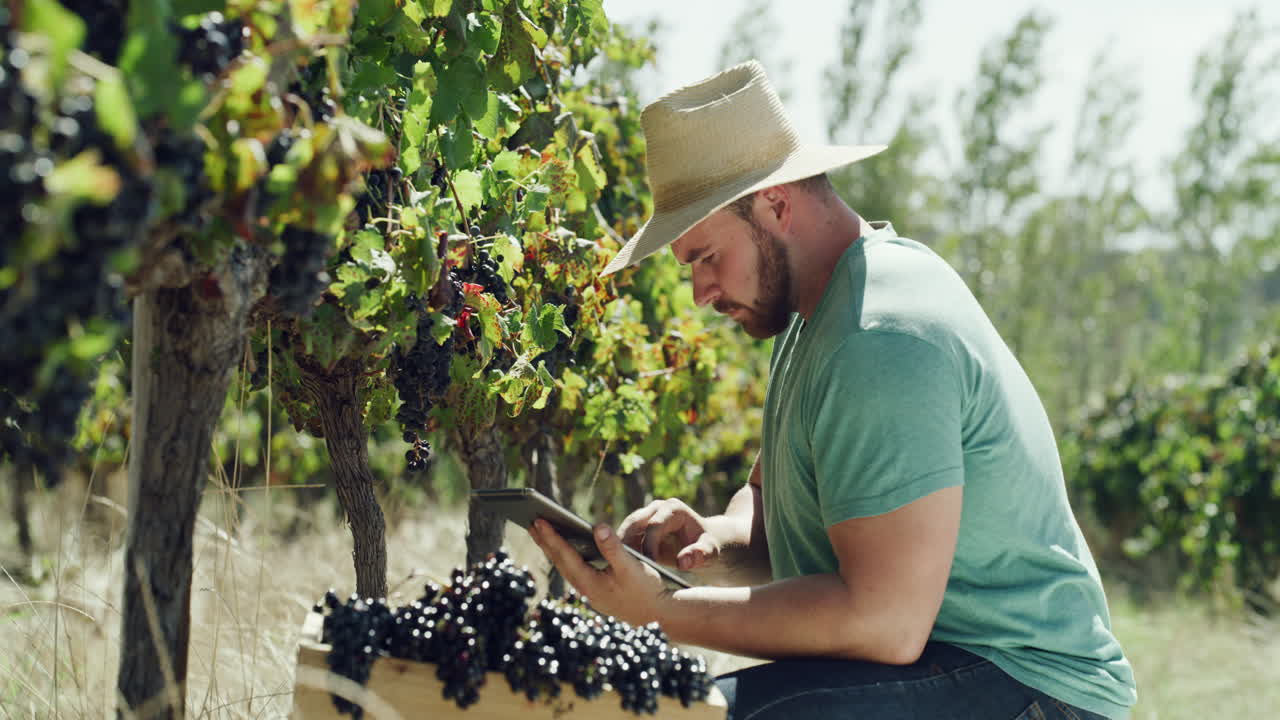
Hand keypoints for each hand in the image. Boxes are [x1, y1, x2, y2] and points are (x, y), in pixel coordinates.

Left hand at [529, 518, 668, 626]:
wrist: (657, 615)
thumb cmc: (646, 589)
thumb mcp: (632, 566)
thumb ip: (614, 547)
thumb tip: (597, 527)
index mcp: (590, 582)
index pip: (565, 555)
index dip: (551, 537)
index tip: (539, 521)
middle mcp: (584, 588)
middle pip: (559, 561)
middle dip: (545, 541)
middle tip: (531, 522)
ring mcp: (588, 592)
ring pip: (564, 566)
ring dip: (552, 548)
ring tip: (541, 531)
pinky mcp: (594, 591)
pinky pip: (573, 570)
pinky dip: (565, 556)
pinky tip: (564, 546)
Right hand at [619, 499, 721, 571]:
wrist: (702, 542)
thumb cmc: (707, 545)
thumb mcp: (710, 551)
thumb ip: (701, 554)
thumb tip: (684, 561)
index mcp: (674, 509)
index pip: (655, 526)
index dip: (649, 545)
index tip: (647, 565)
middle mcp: (657, 508)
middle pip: (635, 522)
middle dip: (627, 543)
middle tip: (620, 565)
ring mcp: (647, 515)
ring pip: (627, 528)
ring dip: (620, 546)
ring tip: (617, 566)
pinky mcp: (640, 526)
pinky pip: (626, 536)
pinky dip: (621, 549)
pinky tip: (620, 565)